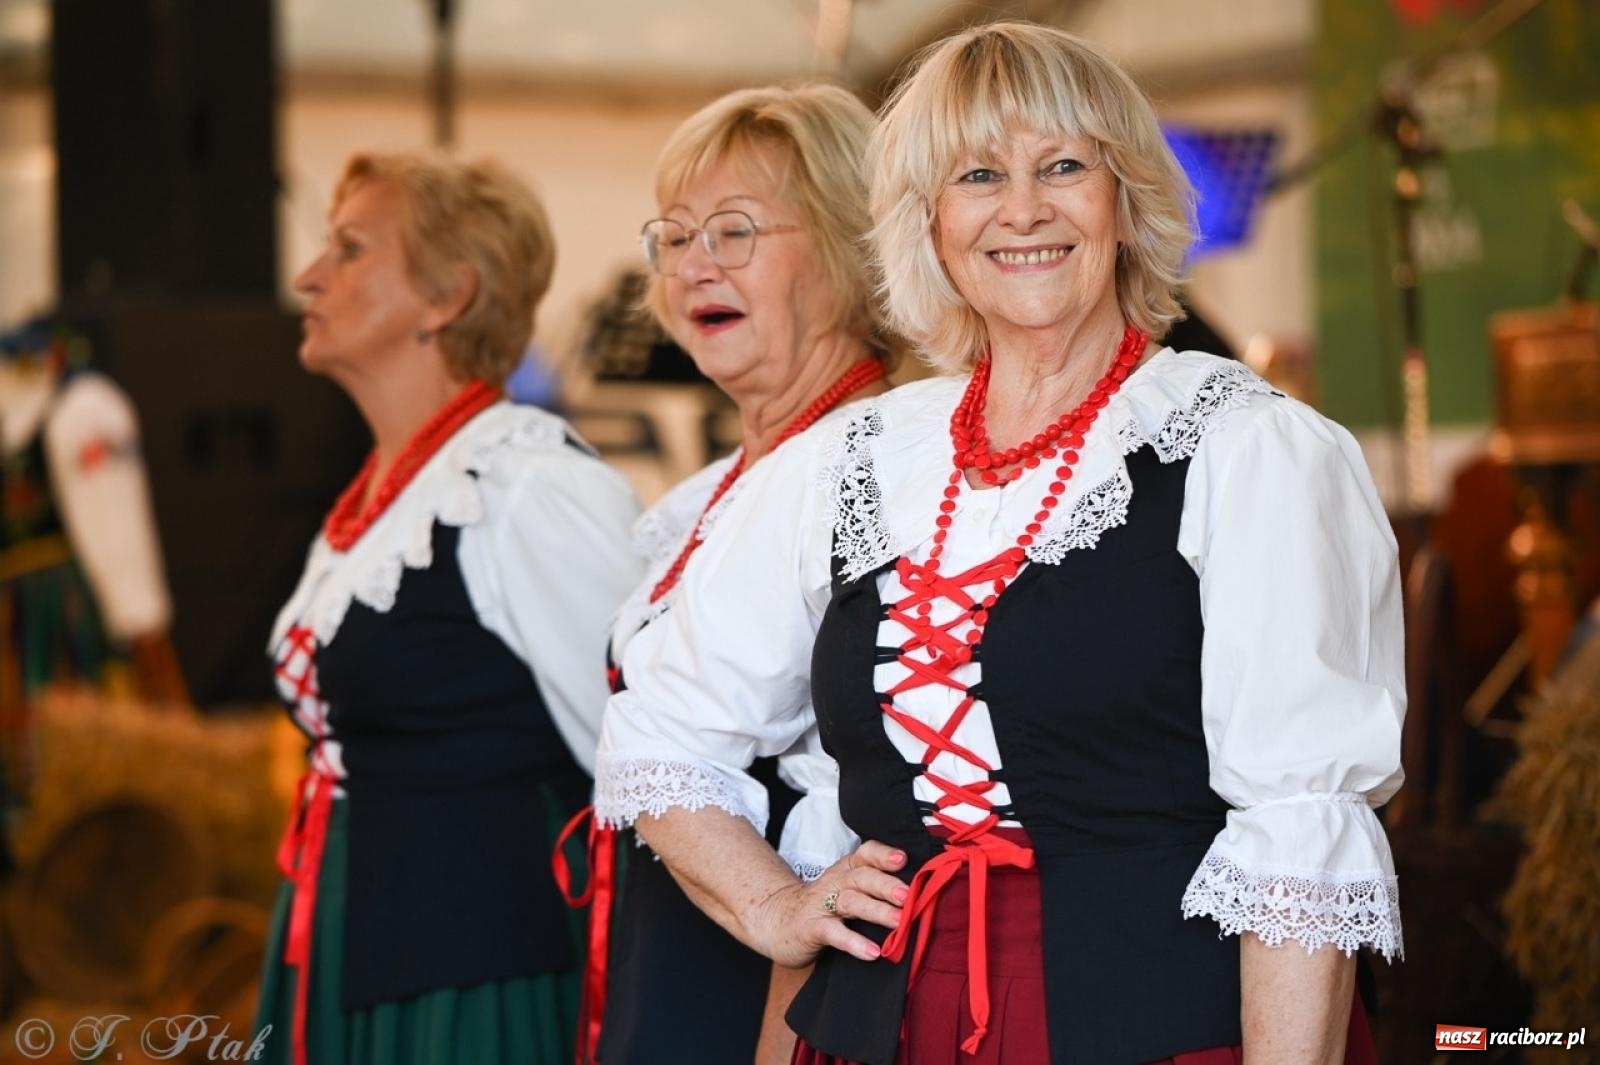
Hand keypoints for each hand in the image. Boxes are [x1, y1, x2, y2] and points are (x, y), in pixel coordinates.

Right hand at [748, 840, 909, 967]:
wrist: (775, 921)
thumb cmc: (821, 907)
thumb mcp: (845, 891)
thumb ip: (873, 889)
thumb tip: (921, 894)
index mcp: (845, 871)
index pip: (864, 854)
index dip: (883, 854)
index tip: (904, 859)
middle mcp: (834, 883)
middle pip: (861, 877)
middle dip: (886, 884)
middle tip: (909, 896)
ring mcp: (821, 905)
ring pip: (851, 902)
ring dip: (876, 910)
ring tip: (899, 922)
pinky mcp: (810, 928)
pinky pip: (833, 933)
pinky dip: (853, 941)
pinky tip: (873, 952)